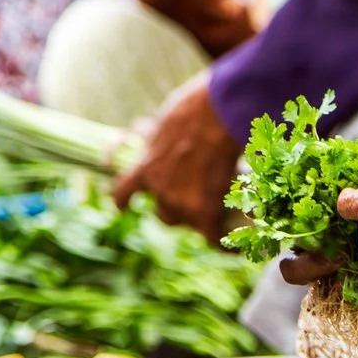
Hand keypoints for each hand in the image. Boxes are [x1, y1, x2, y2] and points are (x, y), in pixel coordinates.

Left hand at [112, 73, 241, 237]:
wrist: (218, 113)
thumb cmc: (196, 108)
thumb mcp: (166, 121)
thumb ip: (160, 140)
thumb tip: (156, 136)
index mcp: (146, 166)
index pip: (125, 191)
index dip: (124, 201)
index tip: (123, 207)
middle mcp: (159, 190)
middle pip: (164, 214)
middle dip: (177, 209)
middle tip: (198, 200)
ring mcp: (182, 202)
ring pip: (190, 223)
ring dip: (203, 221)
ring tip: (222, 217)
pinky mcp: (205, 211)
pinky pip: (213, 237)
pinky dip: (224, 245)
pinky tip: (235, 249)